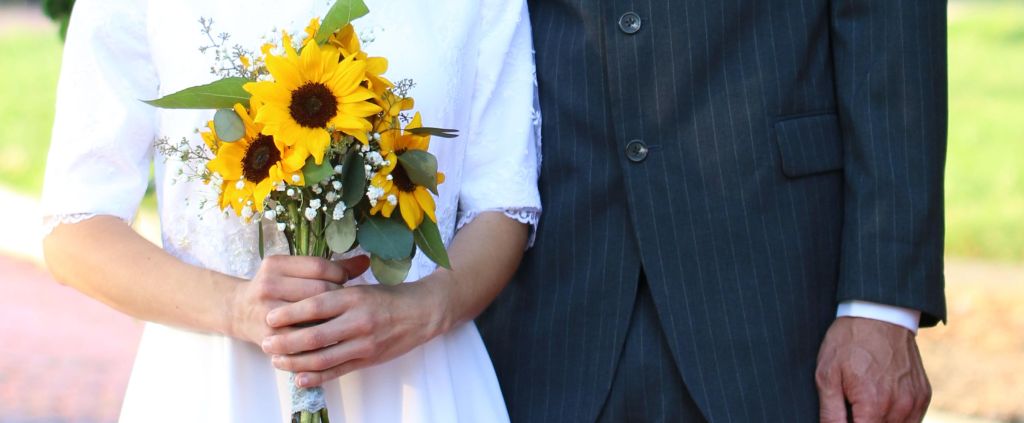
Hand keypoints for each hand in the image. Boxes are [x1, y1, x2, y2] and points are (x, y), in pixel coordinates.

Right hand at [228, 255, 369, 344]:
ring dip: (331, 321)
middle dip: (338, 299)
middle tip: (343, 304)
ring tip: (337, 320)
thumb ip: (331, 267)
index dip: (339, 275)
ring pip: (314, 318)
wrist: (239, 312)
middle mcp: (268, 285)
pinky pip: (304, 342)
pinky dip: (320, 341)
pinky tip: (330, 338)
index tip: (344, 282)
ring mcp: (268, 313)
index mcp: (276, 264)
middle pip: (319, 292)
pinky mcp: (269, 337)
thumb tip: (365, 262)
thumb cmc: (278, 289)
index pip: (320, 267)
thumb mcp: (296, 271)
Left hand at [261, 270, 453, 387]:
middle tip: (265, 342)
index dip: (290, 313)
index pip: (316, 305)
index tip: (270, 317)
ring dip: (296, 362)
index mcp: (354, 297)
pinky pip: (338, 371)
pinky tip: (299, 378)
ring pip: (323, 357)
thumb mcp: (362, 287)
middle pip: (315, 335)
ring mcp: (364, 343)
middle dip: (286, 341)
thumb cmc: (389, 297)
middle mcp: (358, 321)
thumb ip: (335, 292)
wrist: (423, 312)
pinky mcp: (369, 359)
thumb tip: (301, 293)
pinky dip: (317, 377)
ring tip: (276, 360)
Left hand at [816, 317, 931, 422]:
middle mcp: (899, 407)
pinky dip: (897, 419)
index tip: (845, 416)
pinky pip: (912, 421)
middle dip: (865, 422)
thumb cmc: (848, 342)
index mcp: (873, 405)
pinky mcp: (923, 395)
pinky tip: (881, 402)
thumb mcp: (827, 375)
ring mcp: (915, 402)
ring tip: (865, 404)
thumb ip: (831, 414)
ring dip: (880, 422)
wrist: (879, 314)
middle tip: (852, 407)